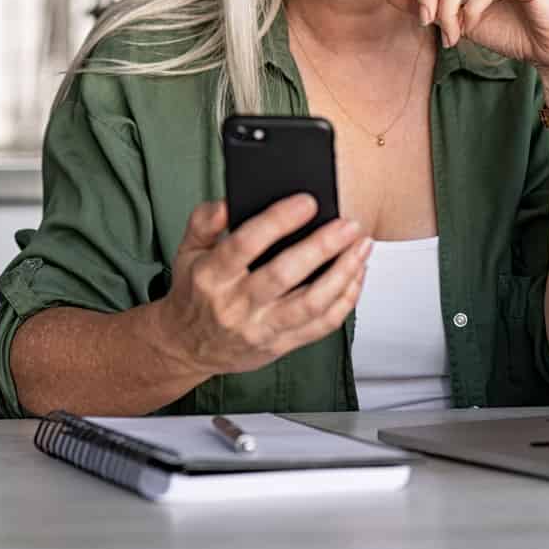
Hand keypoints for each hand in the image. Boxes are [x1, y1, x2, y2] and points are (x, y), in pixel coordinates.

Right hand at [153, 197, 370, 378]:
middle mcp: (236, 305)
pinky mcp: (281, 345)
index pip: (245, 244)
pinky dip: (345, 299)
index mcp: (211, 276)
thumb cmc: (195, 293)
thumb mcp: (186, 251)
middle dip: (322, 247)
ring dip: (342, 273)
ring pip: (310, 303)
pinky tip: (356, 275)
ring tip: (361, 247)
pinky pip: (321, 325)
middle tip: (348, 224)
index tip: (307, 202)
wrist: (188, 347)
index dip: (278, 221)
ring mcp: (261, 328)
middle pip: (284, 274)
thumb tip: (228, 202)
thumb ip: (204, 221)